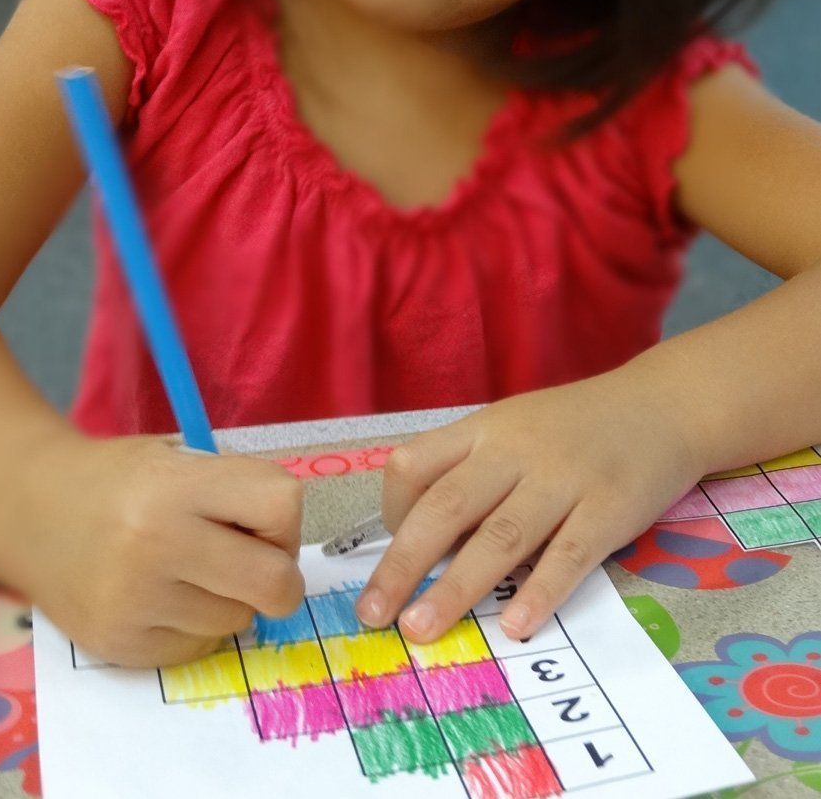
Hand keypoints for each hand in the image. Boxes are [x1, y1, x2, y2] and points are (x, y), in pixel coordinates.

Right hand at [3, 430, 303, 666]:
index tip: (262, 523)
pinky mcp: (121, 645)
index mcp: (178, 485)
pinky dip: (195, 628)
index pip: (281, 505)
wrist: (37, 512)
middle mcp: (156, 543)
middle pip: (274, 582)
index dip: (284, 520)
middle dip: (278, 577)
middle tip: (253, 564)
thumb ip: (236, 493)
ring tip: (190, 573)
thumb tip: (289, 551)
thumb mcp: (180, 461)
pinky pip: (200, 648)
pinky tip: (165, 598)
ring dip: (230, 601)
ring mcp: (136, 600)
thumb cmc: (125, 481)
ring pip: (238, 620)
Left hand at [356, 369, 704, 642]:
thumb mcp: (512, 428)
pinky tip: (516, 626)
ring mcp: (564, 479)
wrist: (661, 405)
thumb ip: (472, 473)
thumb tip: (424, 544)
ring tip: (422, 628)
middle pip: (446, 506)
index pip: (414, 465)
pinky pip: (569, 556)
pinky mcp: (609, 509)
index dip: (392, 512)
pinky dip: (540, 592)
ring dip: (456, 587)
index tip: (391, 553)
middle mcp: (515, 451)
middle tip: (373, 613)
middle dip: (403, 564)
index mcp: (483, 429)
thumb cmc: (574, 427)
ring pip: (500, 537)